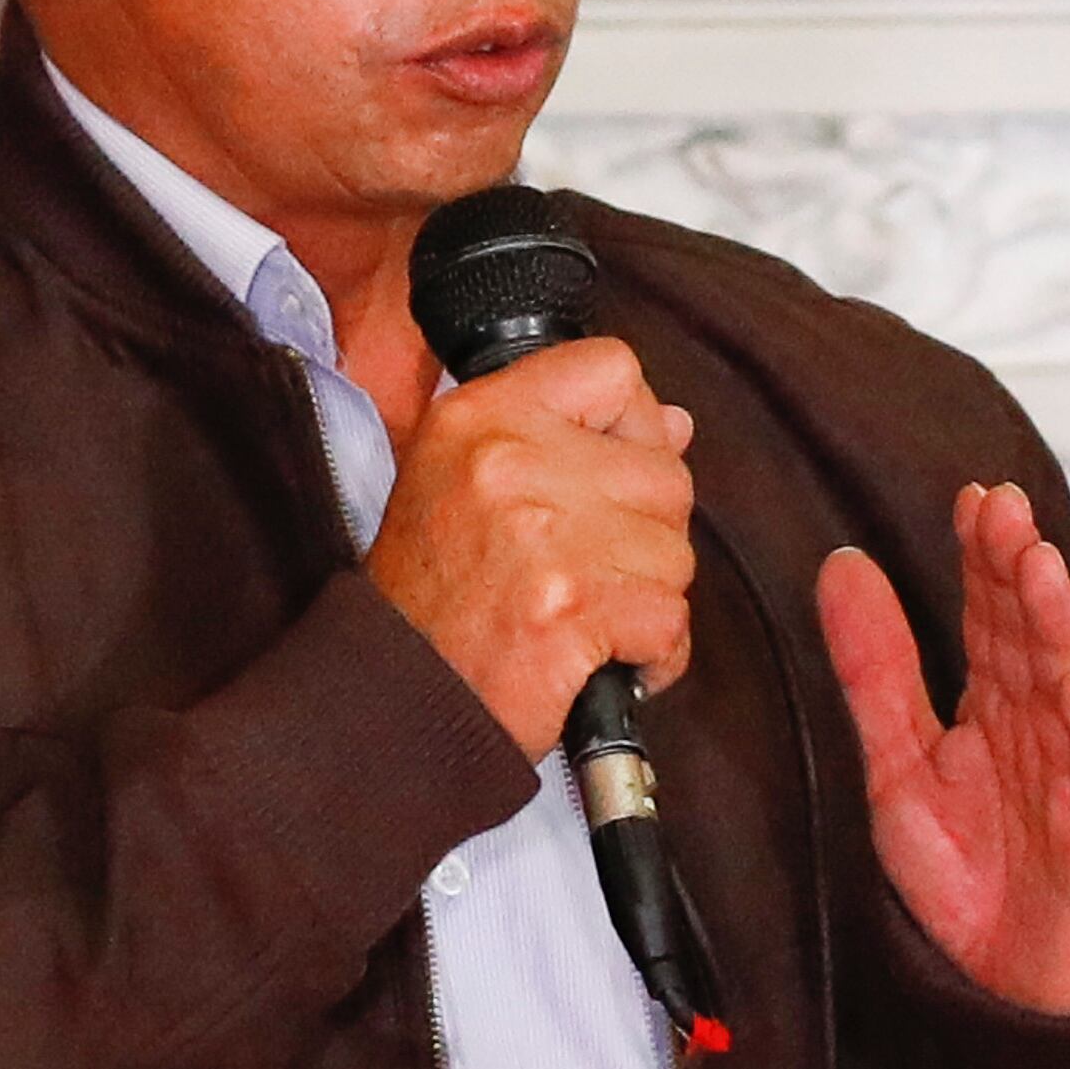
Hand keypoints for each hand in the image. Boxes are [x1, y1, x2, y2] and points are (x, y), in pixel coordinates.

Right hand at [367, 338, 696, 758]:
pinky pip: (671, 620)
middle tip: (581, 574)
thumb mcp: (466, 484)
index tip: (609, 478)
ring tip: (582, 619)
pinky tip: (603, 660)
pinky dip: (652, 656)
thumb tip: (675, 425)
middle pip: (664, 474)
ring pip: (675, 554)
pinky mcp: (571, 606)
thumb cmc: (433, 600)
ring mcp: (542, 533)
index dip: (632, 427)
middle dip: (642, 538)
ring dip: (645, 601)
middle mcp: (509, 460)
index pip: (610, 368)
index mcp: (480, 416)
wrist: (394, 700)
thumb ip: (570, 439)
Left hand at [817, 481, 1069, 1016]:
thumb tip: (843, 566)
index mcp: (994, 708)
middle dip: (1018, 571)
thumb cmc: (968, 881)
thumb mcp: (897, 767)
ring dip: (1056, 624)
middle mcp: (1041, 726)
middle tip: (1002, 508)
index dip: (982, 561)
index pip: (990, 617)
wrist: (1010, 991)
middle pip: (1031, 635)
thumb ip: (874, 671)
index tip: (970, 500)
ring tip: (1037, 565)